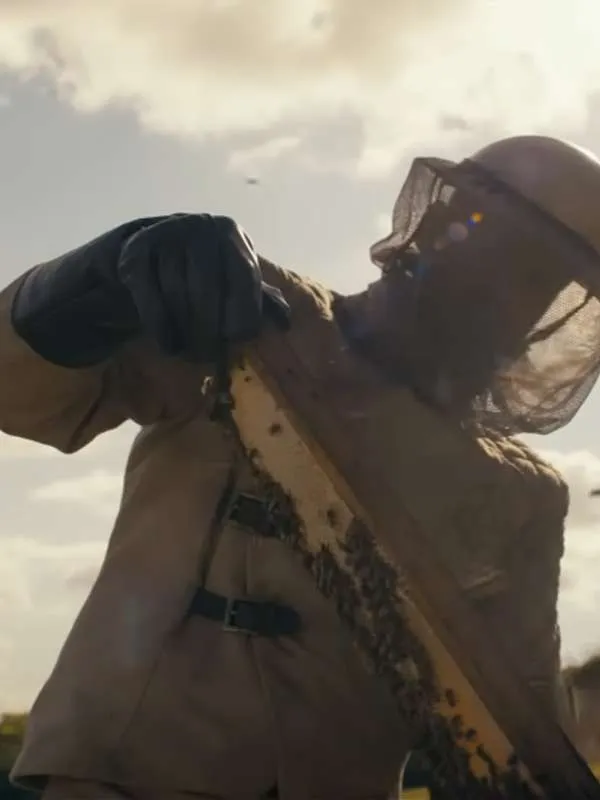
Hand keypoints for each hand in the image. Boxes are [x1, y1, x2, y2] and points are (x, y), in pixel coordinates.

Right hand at [117, 213, 289, 360]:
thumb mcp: (231, 281)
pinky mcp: (136, 252)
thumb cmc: (200, 275)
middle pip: (207, 288)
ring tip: (189, 352)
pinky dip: (160, 327)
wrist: (147, 256)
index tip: (238, 338)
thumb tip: (285, 323)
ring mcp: (165, 235)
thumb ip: (258, 299)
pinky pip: (150, 297)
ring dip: (184, 331)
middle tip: (209, 355)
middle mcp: (200, 226)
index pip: (244, 276)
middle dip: (209, 328)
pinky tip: (169, 345)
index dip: (244, 311)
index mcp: (230, 233)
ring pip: (177, 293)